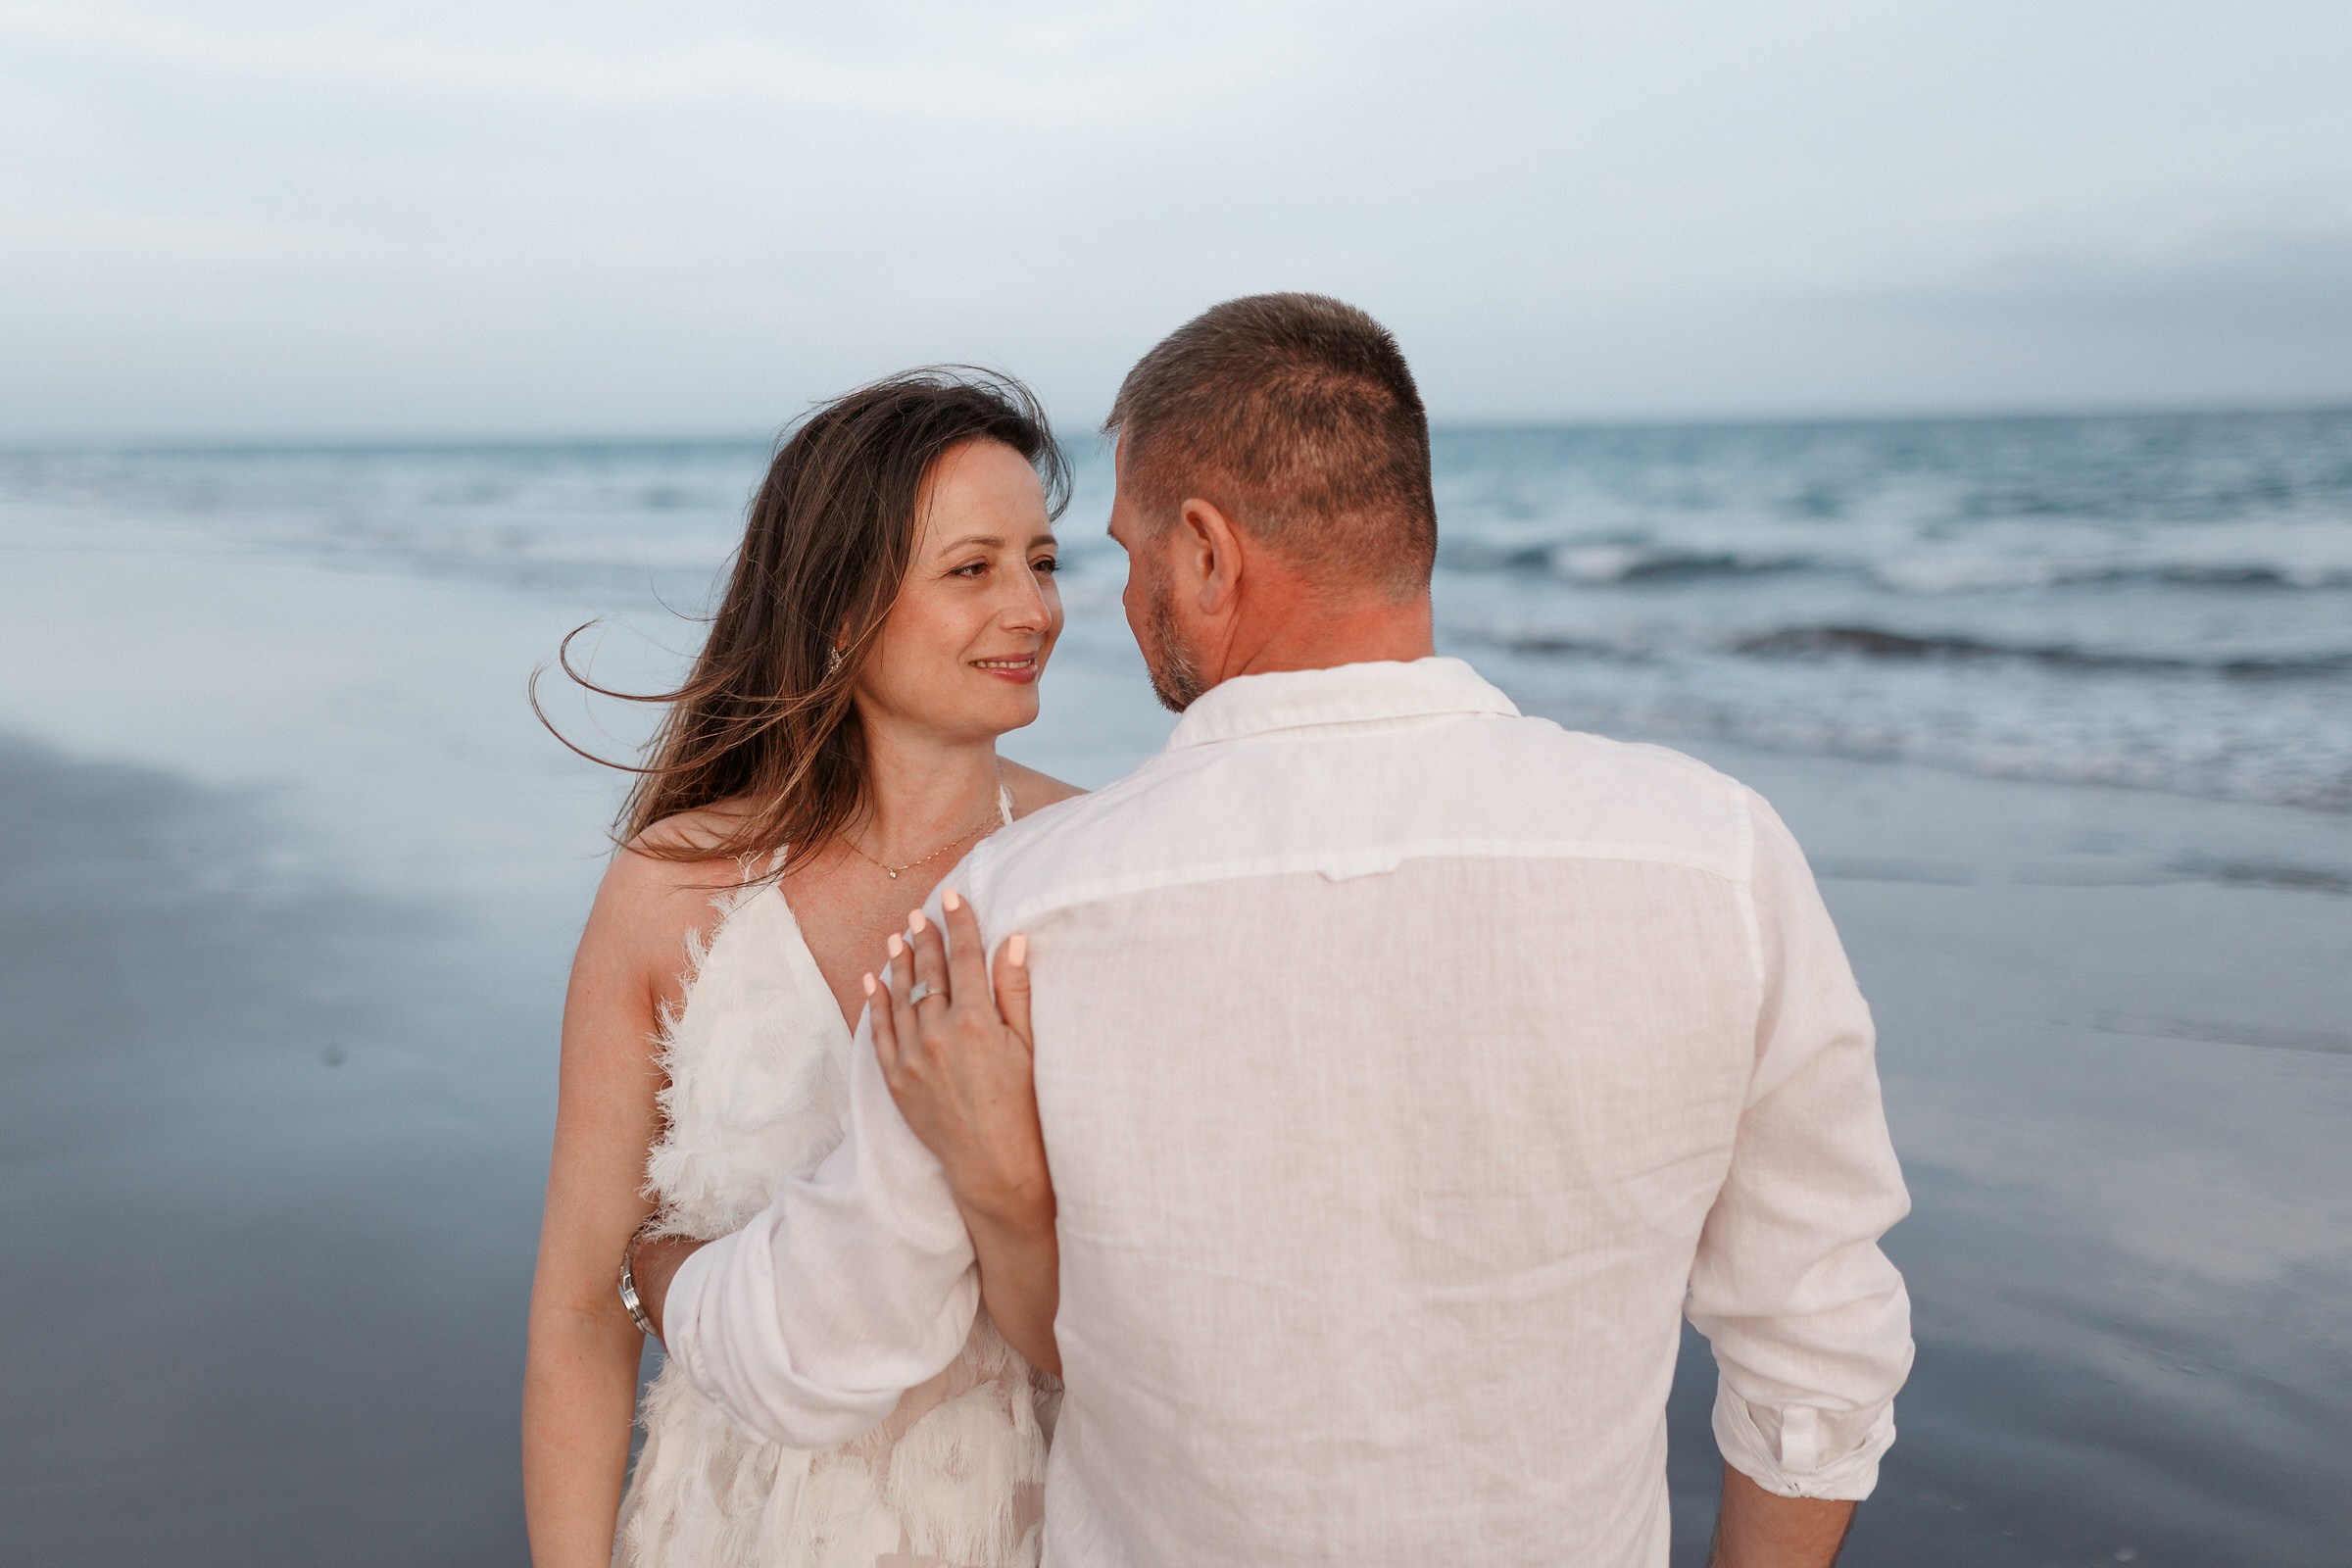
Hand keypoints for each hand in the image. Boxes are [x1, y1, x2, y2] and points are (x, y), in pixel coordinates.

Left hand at [869, 891, 1053, 1232]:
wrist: (995, 1167)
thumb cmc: (1024, 1108)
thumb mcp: (1028, 1047)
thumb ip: (1015, 993)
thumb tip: (1012, 941)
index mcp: (976, 1022)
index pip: (965, 959)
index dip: (960, 924)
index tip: (953, 897)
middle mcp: (939, 1034)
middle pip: (930, 974)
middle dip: (926, 939)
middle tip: (920, 913)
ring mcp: (913, 1058)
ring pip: (902, 998)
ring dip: (900, 965)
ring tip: (898, 938)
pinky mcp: (897, 1080)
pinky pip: (881, 1033)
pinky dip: (876, 1004)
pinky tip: (874, 982)